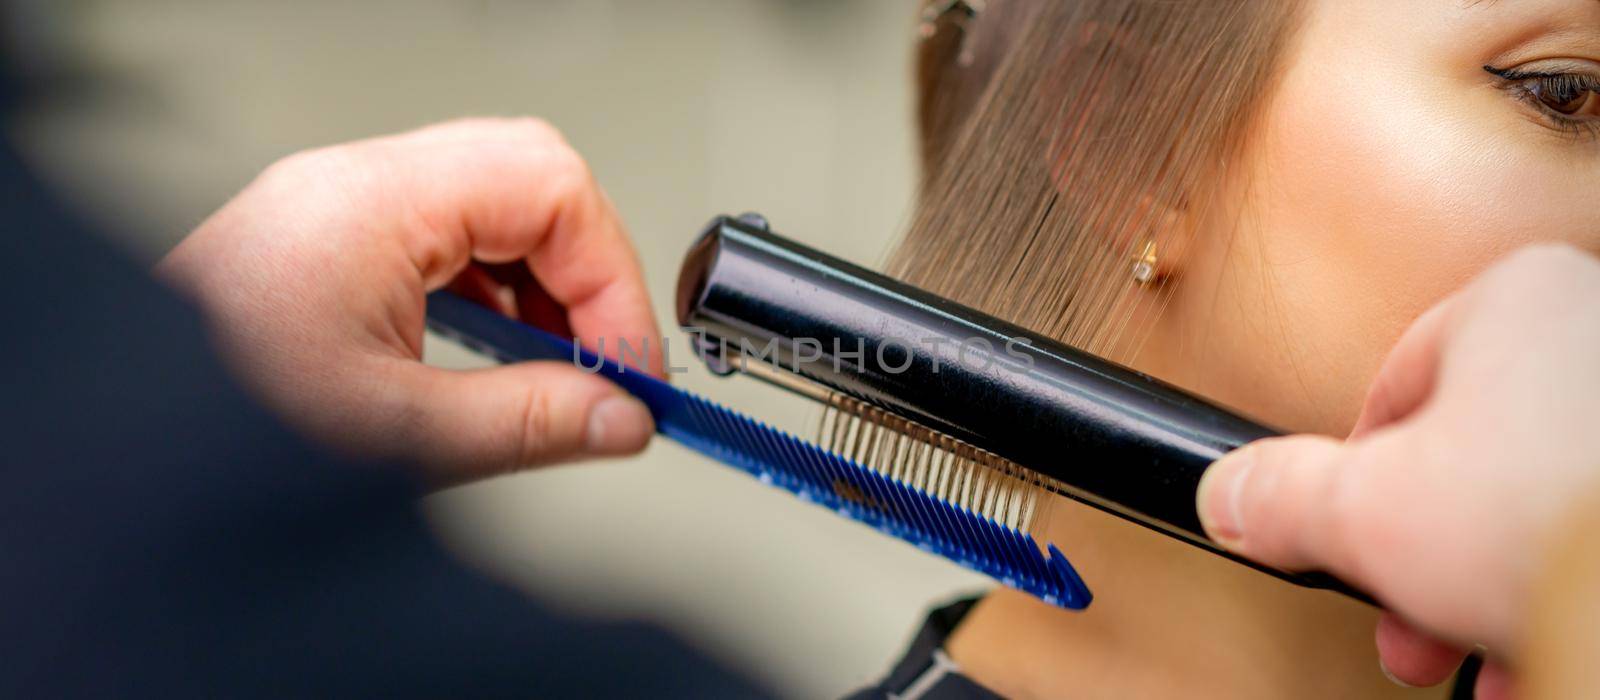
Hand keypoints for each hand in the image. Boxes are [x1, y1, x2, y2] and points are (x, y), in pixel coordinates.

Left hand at [160, 119, 662, 482]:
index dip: (611, 281)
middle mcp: (354, 184)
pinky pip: (448, 229)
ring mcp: (339, 204)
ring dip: (546, 279)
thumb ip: (526, 422)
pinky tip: (503, 350)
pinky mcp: (329, 237)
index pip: (552, 191)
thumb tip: (620, 417)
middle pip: (532, 176)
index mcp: (371, 204)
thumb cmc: (208, 419)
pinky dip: (497, 285)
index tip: (629, 367)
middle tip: (608, 358)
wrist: (111, 433)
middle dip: (588, 271)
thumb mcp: (391, 436)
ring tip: (561, 365)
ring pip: (494, 197)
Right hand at [1194, 245, 1599, 694]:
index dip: (1350, 482)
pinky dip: (1559, 592)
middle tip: (1408, 616)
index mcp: (1514, 297)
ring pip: (1536, 506)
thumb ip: (1281, 495)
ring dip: (1488, 586)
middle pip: (1468, 460)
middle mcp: (1588, 329)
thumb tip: (1233, 495)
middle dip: (1424, 559)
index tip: (1345, 540)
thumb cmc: (1552, 518)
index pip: (1388, 390)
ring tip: (1476, 649)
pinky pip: (1587, 533)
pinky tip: (1537, 647)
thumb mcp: (1364, 511)